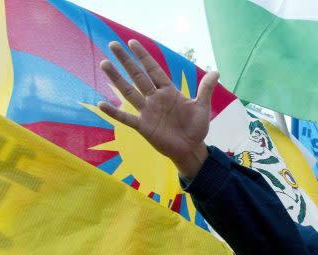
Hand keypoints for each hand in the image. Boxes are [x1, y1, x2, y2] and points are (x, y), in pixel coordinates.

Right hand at [98, 40, 217, 177]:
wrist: (191, 149)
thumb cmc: (196, 128)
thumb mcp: (202, 107)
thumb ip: (206, 89)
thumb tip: (216, 71)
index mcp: (168, 92)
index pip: (154, 70)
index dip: (143, 56)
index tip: (132, 42)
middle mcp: (155, 99)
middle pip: (138, 76)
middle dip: (126, 61)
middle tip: (112, 44)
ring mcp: (147, 112)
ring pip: (129, 92)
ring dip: (117, 79)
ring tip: (104, 63)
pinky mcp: (143, 126)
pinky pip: (126, 118)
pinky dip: (114, 112)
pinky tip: (101, 104)